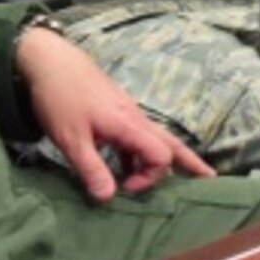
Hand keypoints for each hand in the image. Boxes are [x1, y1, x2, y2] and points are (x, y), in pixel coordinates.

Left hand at [16, 26, 213, 199]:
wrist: (51, 61)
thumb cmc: (59, 98)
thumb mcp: (70, 140)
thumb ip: (91, 169)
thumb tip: (109, 198)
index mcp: (128, 125)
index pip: (161, 155)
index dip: (150, 177)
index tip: (125, 187)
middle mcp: (135, 118)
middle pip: (171, 142)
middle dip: (190, 162)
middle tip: (208, 179)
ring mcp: (128, 112)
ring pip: (155, 138)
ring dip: (161, 159)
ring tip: (165, 180)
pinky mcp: (116, 110)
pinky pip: (138, 135)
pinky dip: (139, 152)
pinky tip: (127, 165)